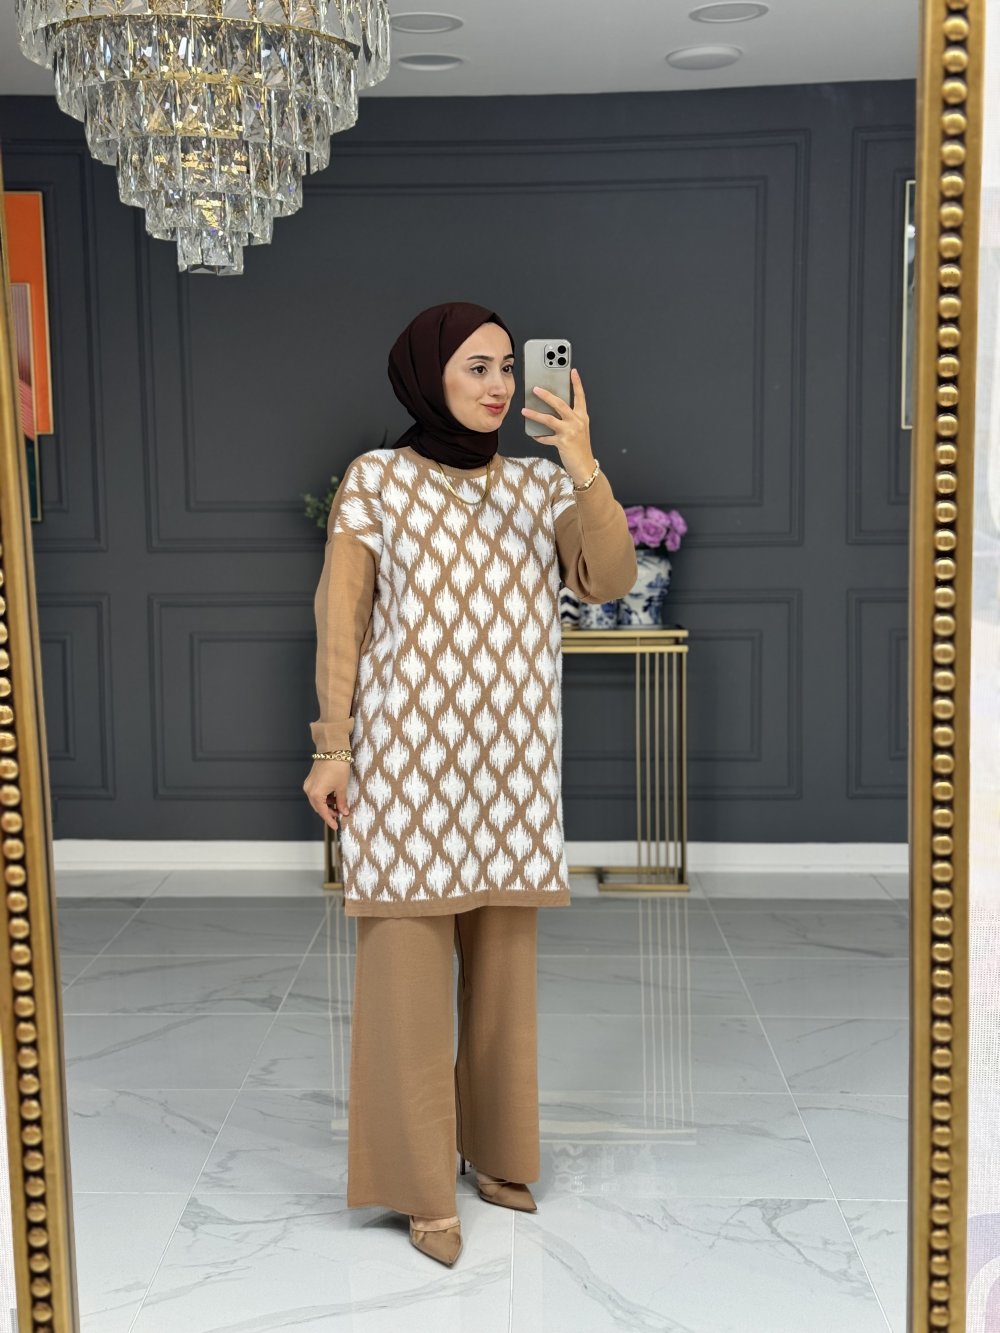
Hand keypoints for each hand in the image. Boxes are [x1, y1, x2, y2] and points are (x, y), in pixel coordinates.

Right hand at [303, 759, 351, 832]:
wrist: (332, 749)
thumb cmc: (338, 767)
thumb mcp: (342, 786)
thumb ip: (342, 801)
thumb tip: (344, 812)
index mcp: (316, 794)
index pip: (323, 812)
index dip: (330, 820)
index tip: (336, 827)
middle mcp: (309, 790)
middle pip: (318, 807)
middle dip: (329, 812)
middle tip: (340, 815)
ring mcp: (309, 784)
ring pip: (317, 800)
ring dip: (327, 805)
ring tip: (339, 805)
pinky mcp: (311, 779)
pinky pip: (316, 793)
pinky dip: (324, 797)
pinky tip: (333, 796)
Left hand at [521, 367, 595, 485]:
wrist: (585, 466)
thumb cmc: (581, 447)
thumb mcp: (579, 429)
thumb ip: (569, 418)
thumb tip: (552, 410)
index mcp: (582, 416)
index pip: (580, 396)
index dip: (577, 383)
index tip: (572, 371)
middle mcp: (577, 422)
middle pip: (560, 404)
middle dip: (546, 395)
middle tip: (535, 389)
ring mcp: (570, 432)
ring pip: (549, 419)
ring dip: (535, 414)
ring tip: (524, 411)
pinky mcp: (562, 443)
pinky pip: (546, 437)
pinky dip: (538, 436)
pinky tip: (534, 435)